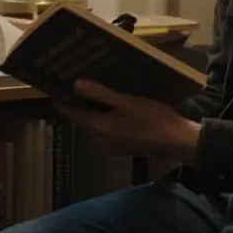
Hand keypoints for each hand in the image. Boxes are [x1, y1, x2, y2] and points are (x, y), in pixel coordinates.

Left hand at [56, 80, 201, 161]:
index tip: (54, 86)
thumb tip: (75, 84)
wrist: (179, 142)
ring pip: (93, 127)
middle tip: (70, 84)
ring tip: (88, 92)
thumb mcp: (127, 102)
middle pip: (81, 121)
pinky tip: (108, 108)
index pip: (72, 114)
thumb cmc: (153, 118)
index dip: (62, 100)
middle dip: (75, 104)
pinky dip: (101, 119)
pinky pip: (104, 131)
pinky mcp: (122, 148)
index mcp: (100, 128)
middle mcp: (101, 140)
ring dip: (89, 112)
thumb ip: (100, 94)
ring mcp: (111, 146)